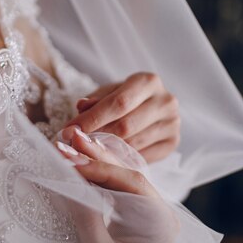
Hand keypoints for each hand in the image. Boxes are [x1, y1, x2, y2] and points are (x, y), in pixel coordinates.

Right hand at [56, 126, 178, 242]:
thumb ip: (86, 217)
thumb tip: (67, 181)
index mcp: (160, 221)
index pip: (130, 183)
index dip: (99, 167)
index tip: (70, 160)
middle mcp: (156, 211)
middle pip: (125, 173)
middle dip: (96, 155)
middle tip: (70, 136)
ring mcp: (143, 211)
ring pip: (117, 177)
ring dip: (92, 161)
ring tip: (69, 143)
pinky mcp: (129, 215)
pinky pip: (111, 188)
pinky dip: (92, 175)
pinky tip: (76, 162)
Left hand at [65, 73, 179, 163]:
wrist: (148, 108)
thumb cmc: (123, 98)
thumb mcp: (107, 94)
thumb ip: (94, 101)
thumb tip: (81, 107)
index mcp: (148, 81)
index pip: (119, 103)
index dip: (92, 118)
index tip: (69, 130)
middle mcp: (166, 101)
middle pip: (126, 126)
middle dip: (95, 136)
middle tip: (73, 145)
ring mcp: (172, 124)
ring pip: (133, 144)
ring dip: (106, 151)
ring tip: (85, 152)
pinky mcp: (173, 143)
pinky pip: (143, 158)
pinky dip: (122, 161)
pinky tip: (106, 160)